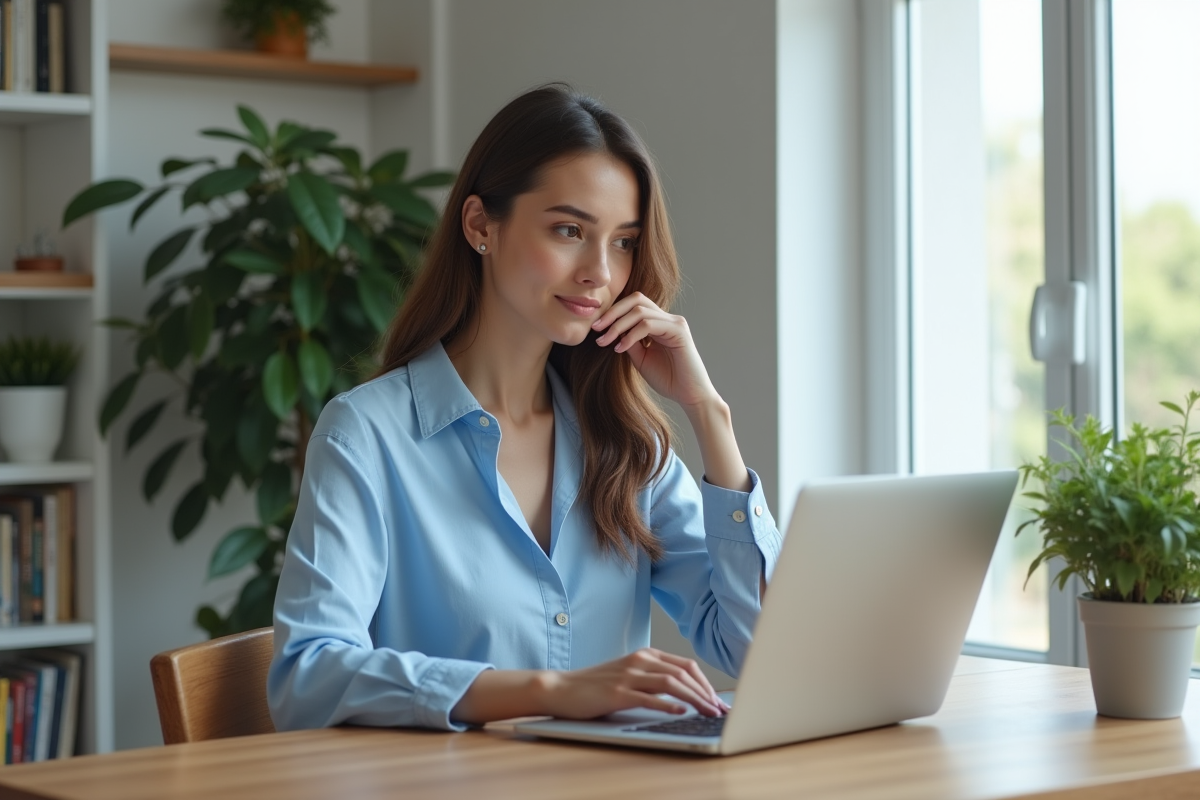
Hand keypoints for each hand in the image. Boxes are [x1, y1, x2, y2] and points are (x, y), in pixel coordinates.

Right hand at [534, 647, 728, 718]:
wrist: (563, 688)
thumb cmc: (597, 686)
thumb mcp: (631, 676)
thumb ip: (654, 680)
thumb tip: (686, 696)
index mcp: (646, 655)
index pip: (686, 665)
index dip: (706, 683)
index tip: (719, 701)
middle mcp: (640, 661)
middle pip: (683, 673)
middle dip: (706, 693)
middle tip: (719, 710)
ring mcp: (629, 676)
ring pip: (671, 683)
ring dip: (694, 699)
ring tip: (708, 712)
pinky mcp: (618, 692)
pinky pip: (648, 697)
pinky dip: (667, 704)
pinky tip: (681, 712)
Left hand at [592, 292, 717, 409]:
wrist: (689, 395)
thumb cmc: (667, 379)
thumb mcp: (640, 358)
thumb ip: (629, 341)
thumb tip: (611, 330)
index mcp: (658, 323)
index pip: (634, 305)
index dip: (613, 312)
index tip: (596, 329)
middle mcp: (667, 319)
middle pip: (636, 299)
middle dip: (612, 312)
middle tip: (596, 328)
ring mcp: (674, 322)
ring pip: (640, 311)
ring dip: (617, 325)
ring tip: (604, 341)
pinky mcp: (679, 331)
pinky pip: (648, 325)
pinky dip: (631, 335)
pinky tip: (620, 348)